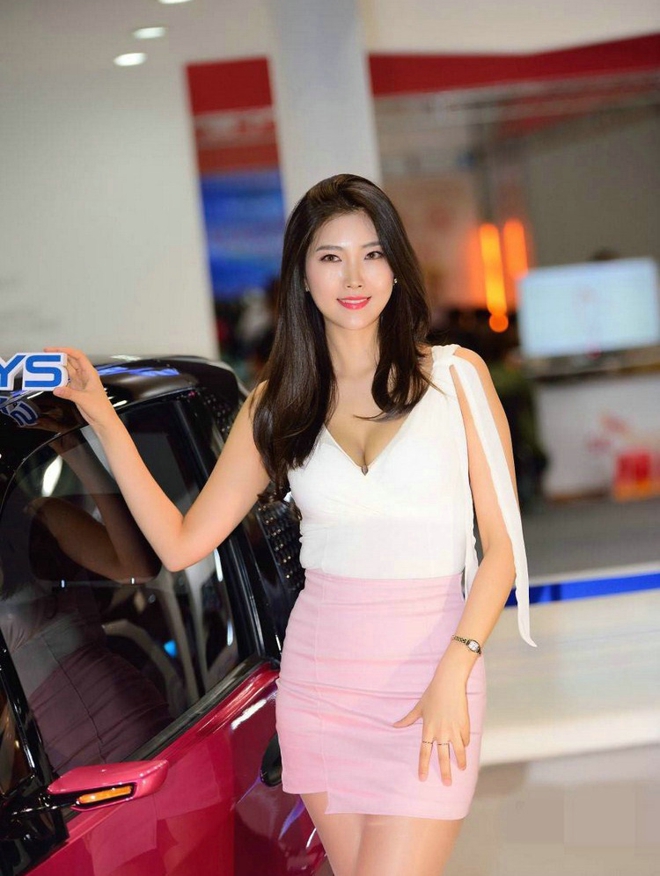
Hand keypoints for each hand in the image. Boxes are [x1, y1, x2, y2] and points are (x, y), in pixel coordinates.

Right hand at [45, 347, 115, 431]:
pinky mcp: (76, 390)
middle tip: (46, 355)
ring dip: (57, 367)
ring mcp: (80, 383)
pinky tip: (50, 379)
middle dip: (59, 356)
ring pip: (67, 371)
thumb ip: (69, 393)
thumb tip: (56, 389)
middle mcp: (84, 376)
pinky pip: (65, 381)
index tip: (54, 350)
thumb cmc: (100, 408)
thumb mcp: (84, 399)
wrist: (103, 419)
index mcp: (90, 373)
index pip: (78, 356)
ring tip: (46, 364)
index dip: (66, 350)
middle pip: (71, 361)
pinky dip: (58, 380)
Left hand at [393, 661, 469, 784]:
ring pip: (458, 750)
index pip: (424, 751)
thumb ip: (408, 719)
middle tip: (447, 784)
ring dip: (460, 761)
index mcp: (428, 729)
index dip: (423, 765)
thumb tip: (394, 725)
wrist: (449, 682)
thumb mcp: (419, 707)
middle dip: (445, 772)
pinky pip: (465, 739)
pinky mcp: (464, 724)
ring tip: (462, 769)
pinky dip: (465, 743)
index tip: (422, 778)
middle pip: (443, 756)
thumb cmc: (433, 693)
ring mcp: (454, 729)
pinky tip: (465, 748)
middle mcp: (441, 732)